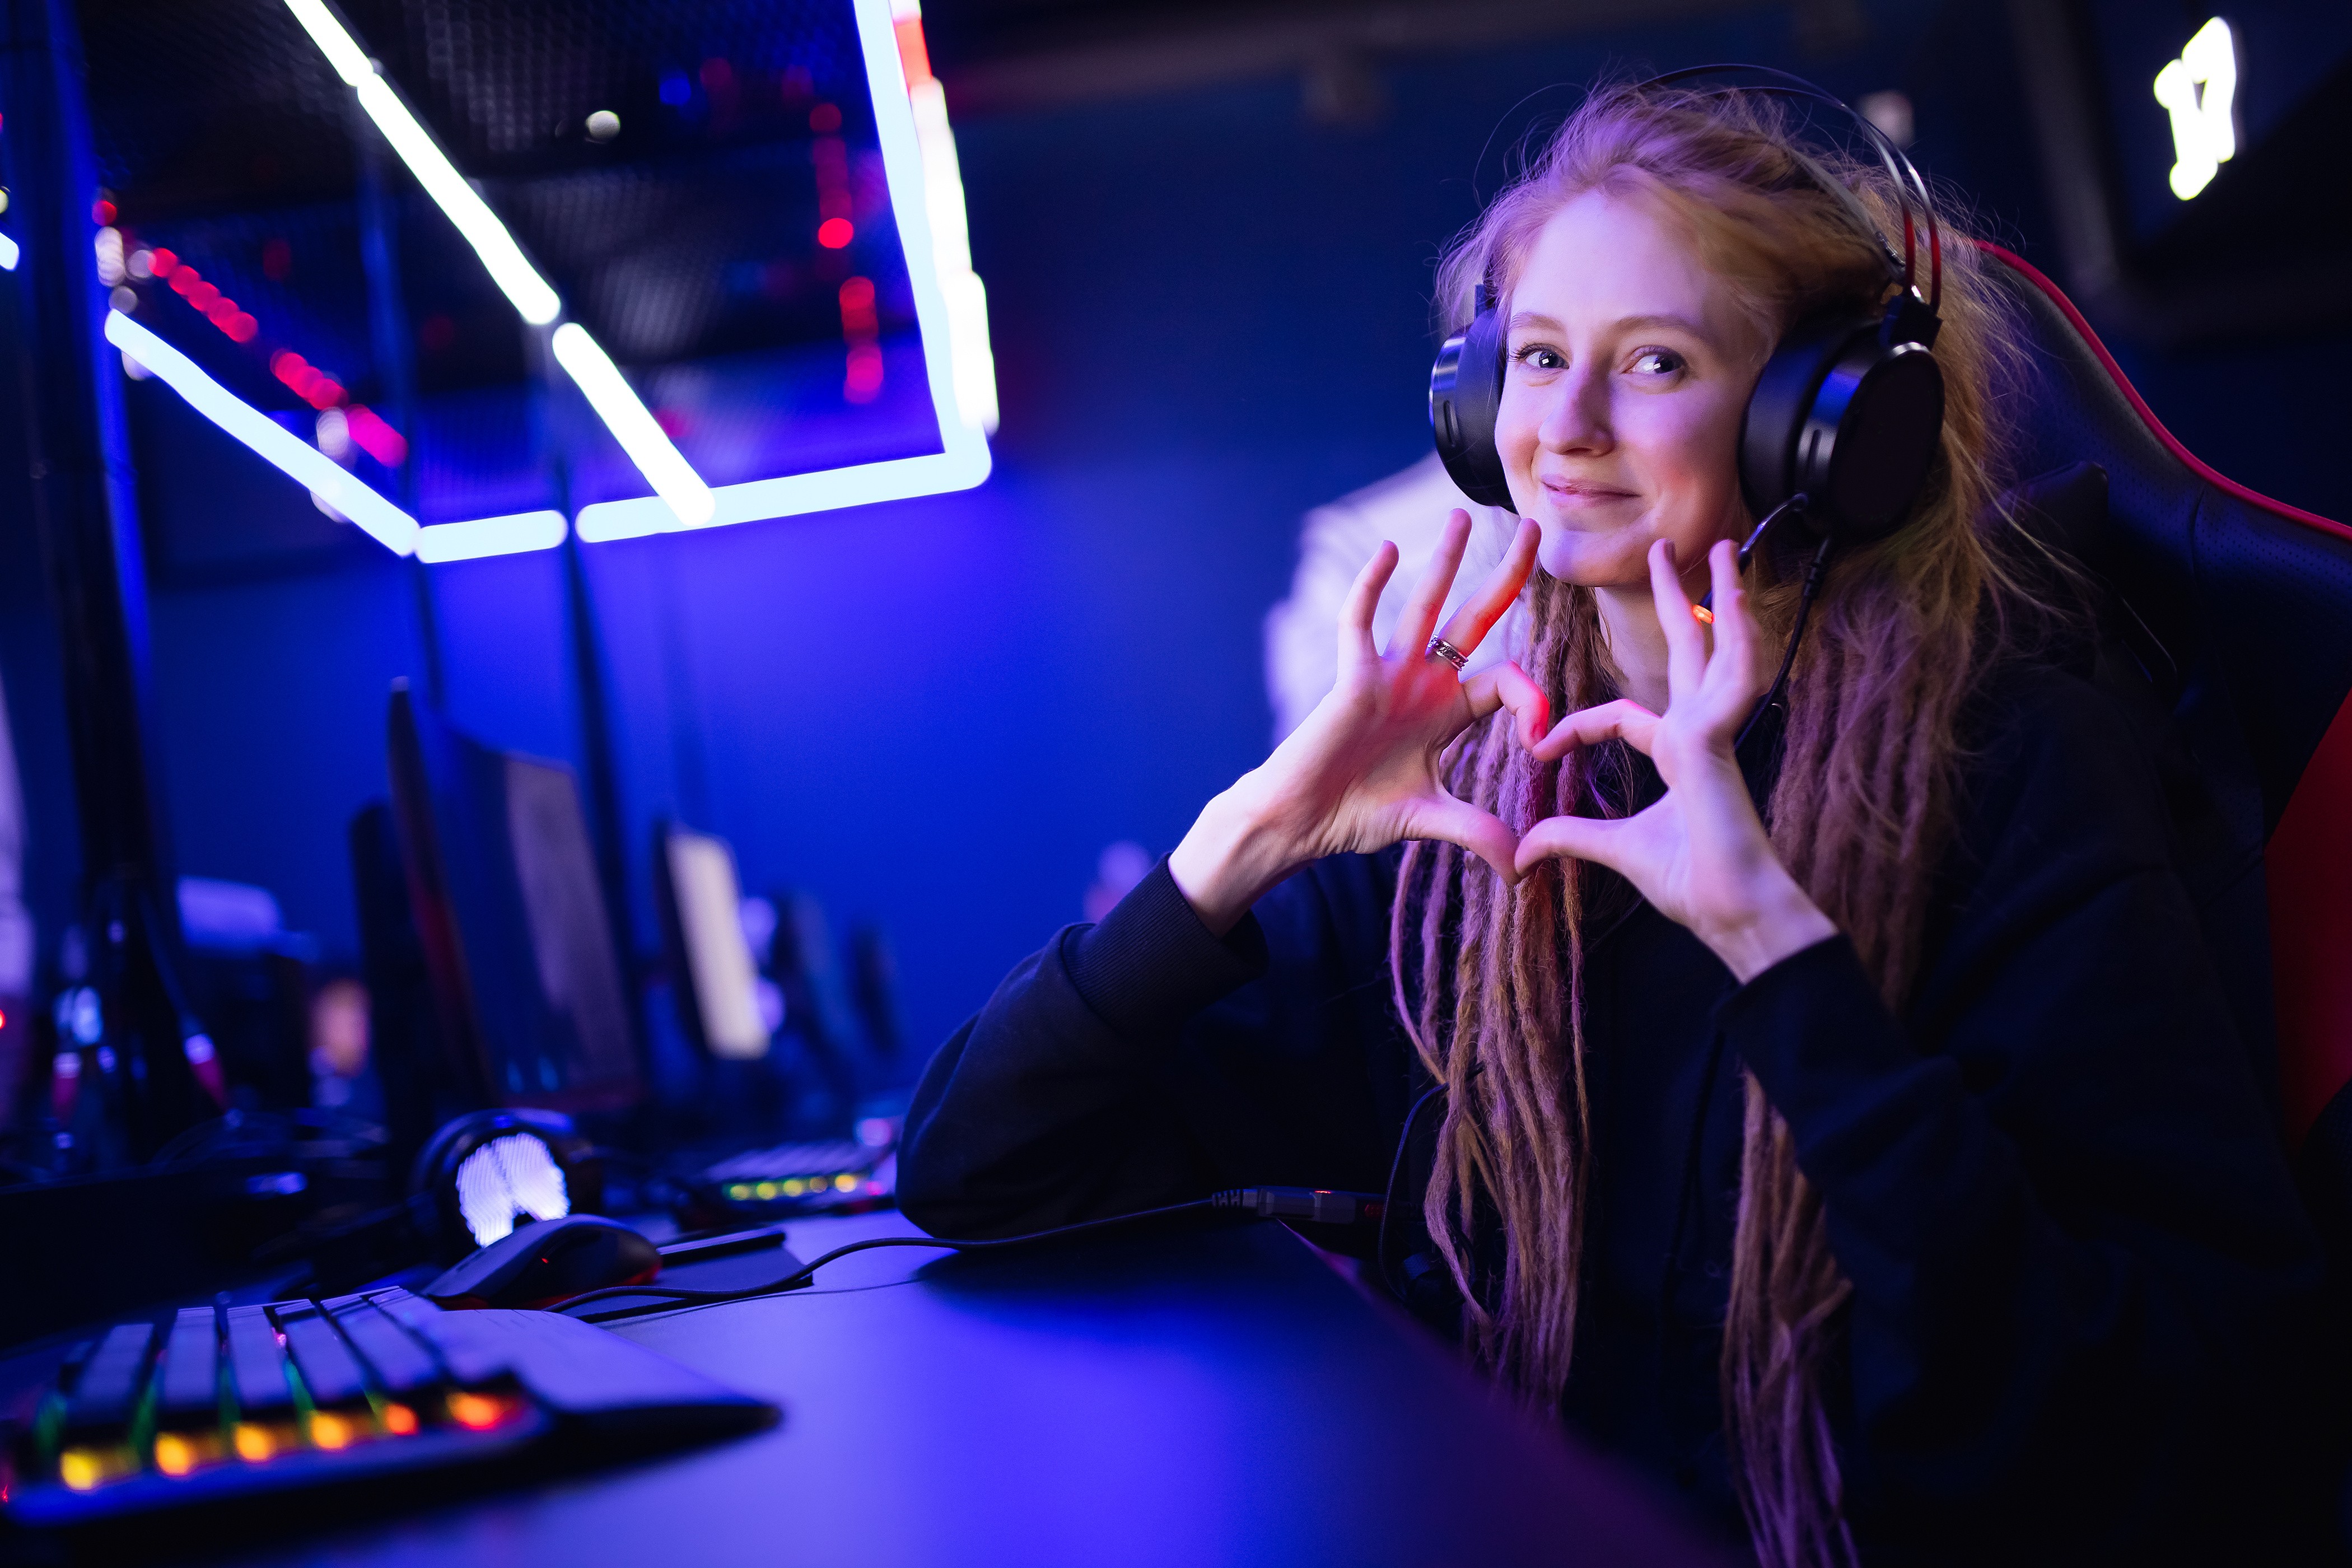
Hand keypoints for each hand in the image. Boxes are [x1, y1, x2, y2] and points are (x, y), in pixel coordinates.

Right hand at [1169, 511, 1546, 933]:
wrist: (1302, 822)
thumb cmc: (1358, 815)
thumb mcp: (1433, 820)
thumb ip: (1480, 833)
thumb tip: (1526, 869)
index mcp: (1449, 711)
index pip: (1507, 680)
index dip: (1534, 701)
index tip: (1542, 741)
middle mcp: (1424, 682)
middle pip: (1476, 618)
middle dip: (1507, 576)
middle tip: (1536, 529)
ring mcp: (1388, 675)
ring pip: (1425, 606)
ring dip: (1446, 561)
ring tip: (1465, 515)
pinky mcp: (1351, 679)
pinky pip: (1361, 624)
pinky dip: (1371, 587)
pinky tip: (1387, 551)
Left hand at [1513, 538, 1836, 982]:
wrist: (1734, 912)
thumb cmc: (1692, 885)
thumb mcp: (1615, 852)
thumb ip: (1571, 838)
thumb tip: (1524, 851)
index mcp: (1679, 755)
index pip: (1624, 719)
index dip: (1577, 728)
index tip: (1538, 748)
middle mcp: (1700, 734)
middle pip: (1690, 654)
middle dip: (1680, 602)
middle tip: (1670, 552)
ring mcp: (1713, 733)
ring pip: (1719, 650)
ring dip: (1722, 598)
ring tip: (1724, 548)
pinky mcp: (1713, 740)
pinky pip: (1726, 679)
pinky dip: (1736, 637)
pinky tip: (1734, 596)